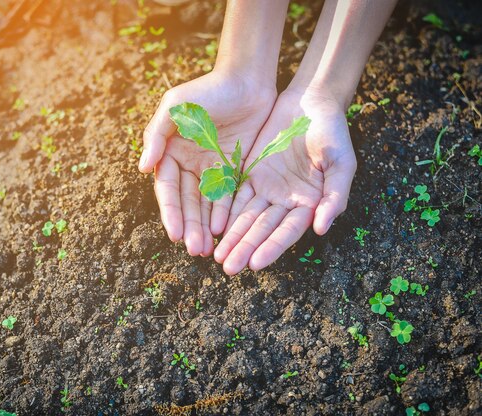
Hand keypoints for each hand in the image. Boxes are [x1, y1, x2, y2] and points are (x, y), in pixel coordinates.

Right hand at [139, 69, 275, 255]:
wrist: (246, 80)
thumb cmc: (206, 91)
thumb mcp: (175, 108)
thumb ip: (156, 136)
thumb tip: (142, 169)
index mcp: (170, 153)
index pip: (168, 189)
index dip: (170, 212)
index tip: (175, 233)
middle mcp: (189, 164)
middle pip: (187, 202)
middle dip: (189, 226)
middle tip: (194, 250)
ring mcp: (212, 169)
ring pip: (206, 205)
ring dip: (205, 226)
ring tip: (206, 248)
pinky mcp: (234, 169)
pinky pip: (229, 196)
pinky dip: (225, 213)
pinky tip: (224, 230)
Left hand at [214, 87, 356, 273]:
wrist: (311, 103)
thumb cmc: (333, 133)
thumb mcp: (341, 163)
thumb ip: (334, 196)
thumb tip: (321, 229)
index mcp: (310, 203)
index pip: (287, 231)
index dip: (272, 248)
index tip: (255, 264)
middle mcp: (286, 201)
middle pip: (263, 229)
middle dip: (245, 248)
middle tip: (228, 268)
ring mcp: (267, 188)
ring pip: (247, 217)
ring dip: (233, 237)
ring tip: (218, 256)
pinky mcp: (251, 174)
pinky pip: (237, 197)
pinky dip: (226, 213)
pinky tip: (214, 228)